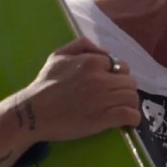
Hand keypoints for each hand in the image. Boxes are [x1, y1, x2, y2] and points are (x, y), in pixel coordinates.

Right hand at [14, 37, 140, 143]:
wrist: (33, 113)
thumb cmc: (44, 85)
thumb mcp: (58, 55)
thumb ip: (81, 45)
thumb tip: (104, 52)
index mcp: (92, 62)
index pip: (120, 66)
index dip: (117, 76)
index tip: (110, 85)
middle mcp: (101, 78)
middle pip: (130, 82)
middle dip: (125, 89)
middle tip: (117, 98)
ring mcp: (104, 99)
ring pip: (133, 98)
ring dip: (131, 104)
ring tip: (123, 109)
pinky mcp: (104, 118)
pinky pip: (130, 115)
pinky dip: (133, 118)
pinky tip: (128, 121)